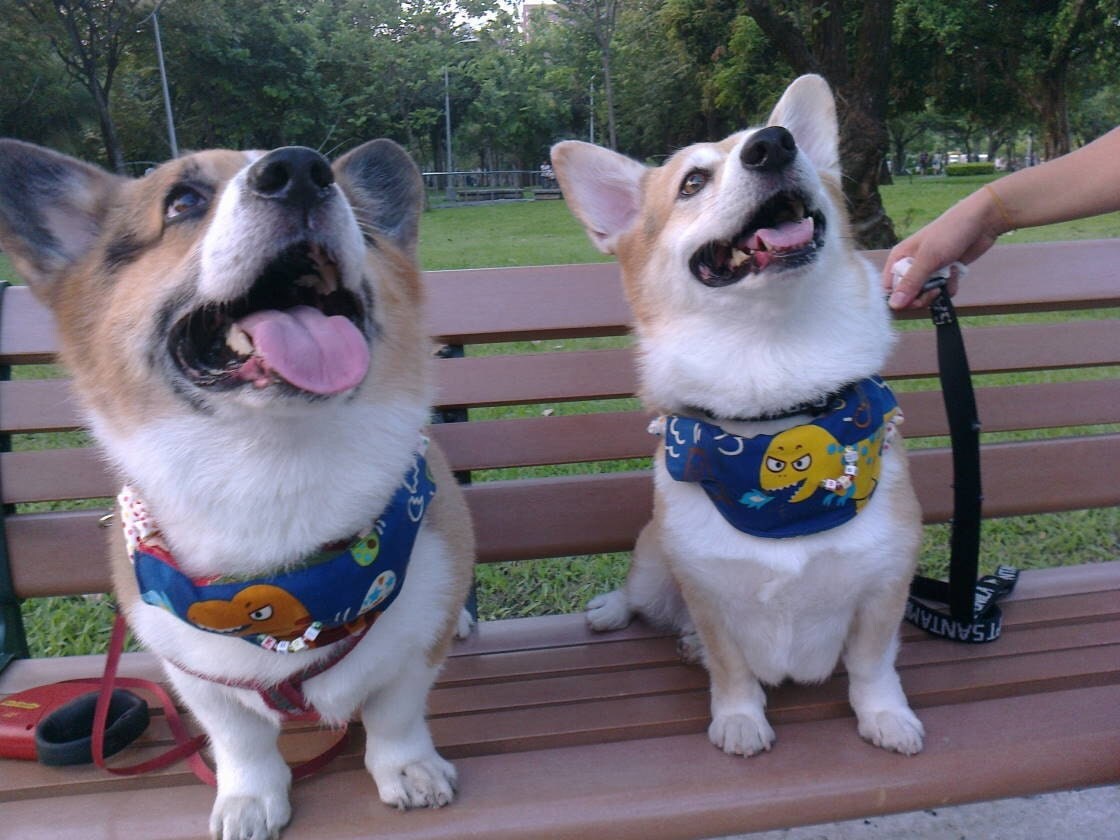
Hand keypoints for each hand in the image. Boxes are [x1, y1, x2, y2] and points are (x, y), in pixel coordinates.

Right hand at [881, 188, 1002, 308]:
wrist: (981, 222)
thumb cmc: (950, 232)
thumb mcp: (928, 258)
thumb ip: (911, 283)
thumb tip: (893, 305)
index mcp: (899, 258)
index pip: (888, 288)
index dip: (897, 299)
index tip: (913, 300)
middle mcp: (910, 266)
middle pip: (906, 296)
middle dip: (921, 297)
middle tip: (934, 289)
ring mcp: (927, 271)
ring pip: (925, 295)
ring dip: (937, 291)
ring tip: (947, 277)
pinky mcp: (943, 274)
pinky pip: (940, 292)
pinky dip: (949, 287)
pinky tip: (955, 273)